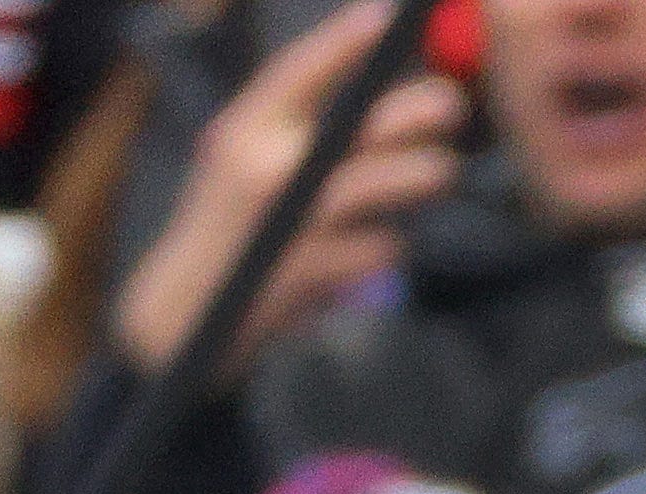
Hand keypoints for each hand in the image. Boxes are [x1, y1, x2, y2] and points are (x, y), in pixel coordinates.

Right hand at [115, 0, 468, 375]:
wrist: (192, 312)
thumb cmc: (236, 225)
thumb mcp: (245, 160)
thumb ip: (299, 127)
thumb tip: (384, 92)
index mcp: (241, 131)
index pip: (294, 73)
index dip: (342, 42)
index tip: (389, 17)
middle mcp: (261, 170)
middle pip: (353, 127)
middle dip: (412, 112)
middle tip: (453, 103)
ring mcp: (287, 224)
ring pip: (377, 185)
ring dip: (420, 176)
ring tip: (441, 170)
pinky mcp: (312, 274)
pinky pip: (379, 247)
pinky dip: (389, 244)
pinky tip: (380, 243)